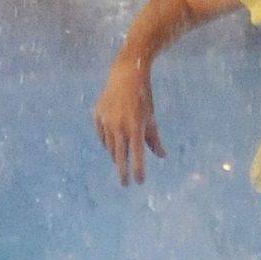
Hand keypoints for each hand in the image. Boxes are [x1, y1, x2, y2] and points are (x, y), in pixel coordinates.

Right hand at [94, 56, 166, 185]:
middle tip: (125, 183)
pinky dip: (107, 142)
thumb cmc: (143, 98)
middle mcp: (119, 126)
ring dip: (116, 155)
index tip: (139, 182)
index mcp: (135, 126)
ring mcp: (106, 121)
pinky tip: (113, 143)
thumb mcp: (151, 118)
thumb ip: (154, 139)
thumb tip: (162, 156)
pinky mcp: (97, 115)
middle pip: (119, 155)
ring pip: (109, 146)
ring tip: (122, 159)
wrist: (126, 76)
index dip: (138, 170)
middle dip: (122, 171)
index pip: (137, 155)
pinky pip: (102, 136)